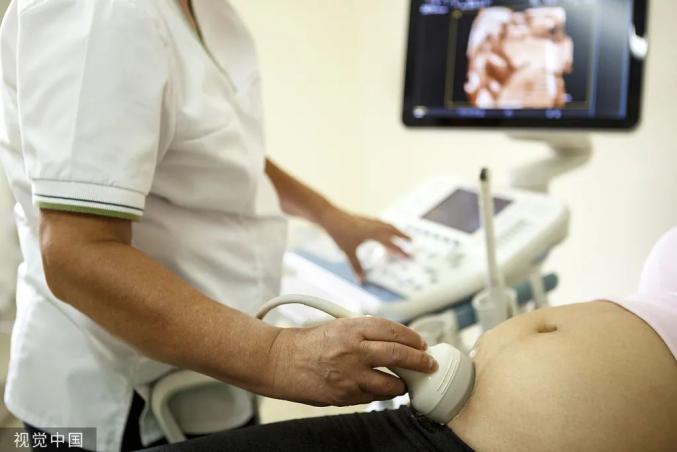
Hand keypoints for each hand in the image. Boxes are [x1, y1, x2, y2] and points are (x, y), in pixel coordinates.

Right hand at [266, 317, 437, 405]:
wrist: (279, 361)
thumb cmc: (307, 343)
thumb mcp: (338, 326)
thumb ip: (364, 332)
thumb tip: (395, 342)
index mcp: (352, 327)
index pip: (393, 330)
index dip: (412, 338)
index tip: (421, 344)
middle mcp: (353, 349)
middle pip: (398, 355)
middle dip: (419, 361)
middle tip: (428, 364)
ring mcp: (349, 375)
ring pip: (390, 384)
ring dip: (401, 384)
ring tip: (403, 382)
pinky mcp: (344, 395)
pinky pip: (371, 398)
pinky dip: (378, 394)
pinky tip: (378, 389)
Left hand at [320, 207, 409, 280]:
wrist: (330, 217)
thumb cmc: (339, 233)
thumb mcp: (348, 252)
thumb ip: (356, 266)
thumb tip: (361, 280)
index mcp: (373, 234)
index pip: (391, 244)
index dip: (400, 251)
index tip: (409, 256)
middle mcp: (374, 226)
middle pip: (393, 231)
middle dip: (403, 237)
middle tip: (412, 242)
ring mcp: (370, 221)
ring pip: (388, 225)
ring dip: (396, 230)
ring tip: (403, 235)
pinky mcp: (365, 219)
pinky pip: (381, 223)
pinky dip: (387, 227)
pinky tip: (385, 229)